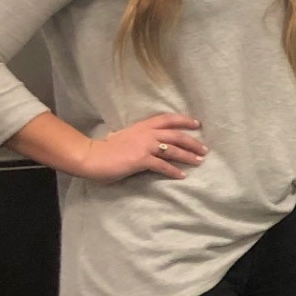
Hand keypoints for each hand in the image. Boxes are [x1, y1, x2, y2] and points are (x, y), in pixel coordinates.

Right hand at [78, 114, 206, 181]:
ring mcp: (144, 146)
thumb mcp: (125, 136)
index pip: (168, 119)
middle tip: (204, 149)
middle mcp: (146, 133)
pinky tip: (181, 176)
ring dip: (188, 156)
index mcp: (142, 126)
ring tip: (199, 162)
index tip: (197, 123)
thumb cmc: (105, 148)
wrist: (91, 156)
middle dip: (192, 142)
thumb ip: (138, 137)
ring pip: (173, 149)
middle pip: (176, 135)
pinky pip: (162, 165)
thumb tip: (147, 141)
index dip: (184, 120)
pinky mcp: (141, 159)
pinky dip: (173, 171)